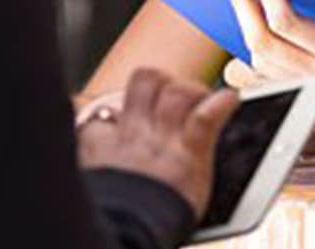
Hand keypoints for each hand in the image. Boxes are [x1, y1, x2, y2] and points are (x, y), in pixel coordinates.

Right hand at [76, 68, 238, 218]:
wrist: (121, 238)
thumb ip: (88, 165)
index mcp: (100, 147)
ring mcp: (162, 142)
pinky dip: (223, 103)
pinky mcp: (190, 154)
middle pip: (146, 81)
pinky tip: (230, 99)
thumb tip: (84, 155)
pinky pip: (207, 116)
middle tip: (173, 100)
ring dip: (193, 91)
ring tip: (201, 103)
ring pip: (177, 90)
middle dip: (163, 82)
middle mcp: (133, 136)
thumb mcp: (84, 189)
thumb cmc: (108, 224)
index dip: (118, 115)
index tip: (126, 121)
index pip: (105, 113)